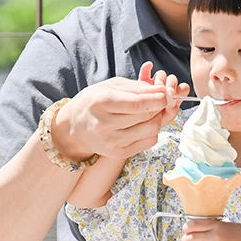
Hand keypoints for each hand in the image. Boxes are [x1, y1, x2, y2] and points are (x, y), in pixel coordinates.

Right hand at [52, 62, 188, 160]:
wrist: (74, 126)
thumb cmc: (94, 101)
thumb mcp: (111, 87)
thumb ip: (137, 87)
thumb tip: (162, 91)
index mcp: (101, 102)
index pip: (139, 104)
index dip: (159, 98)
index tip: (165, 93)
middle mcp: (104, 124)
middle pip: (147, 116)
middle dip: (159, 107)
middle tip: (158, 101)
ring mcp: (111, 141)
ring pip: (151, 130)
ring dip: (156, 120)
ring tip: (149, 113)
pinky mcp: (118, 153)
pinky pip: (148, 142)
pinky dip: (151, 131)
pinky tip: (142, 125)